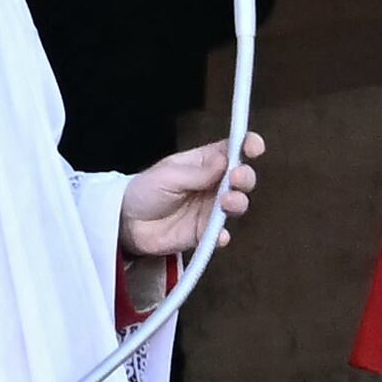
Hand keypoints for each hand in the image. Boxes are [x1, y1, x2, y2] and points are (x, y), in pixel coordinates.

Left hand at [121, 131, 263, 260]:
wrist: (126, 223)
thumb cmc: (145, 190)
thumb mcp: (168, 175)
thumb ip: (197, 172)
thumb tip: (225, 160)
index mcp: (204, 162)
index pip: (232, 150)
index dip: (247, 146)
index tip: (254, 147)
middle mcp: (213, 184)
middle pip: (241, 178)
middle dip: (245, 176)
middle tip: (237, 177)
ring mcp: (210, 209)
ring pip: (236, 205)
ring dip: (238, 202)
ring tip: (228, 201)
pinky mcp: (204, 233)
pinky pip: (220, 235)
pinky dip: (223, 236)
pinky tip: (220, 235)